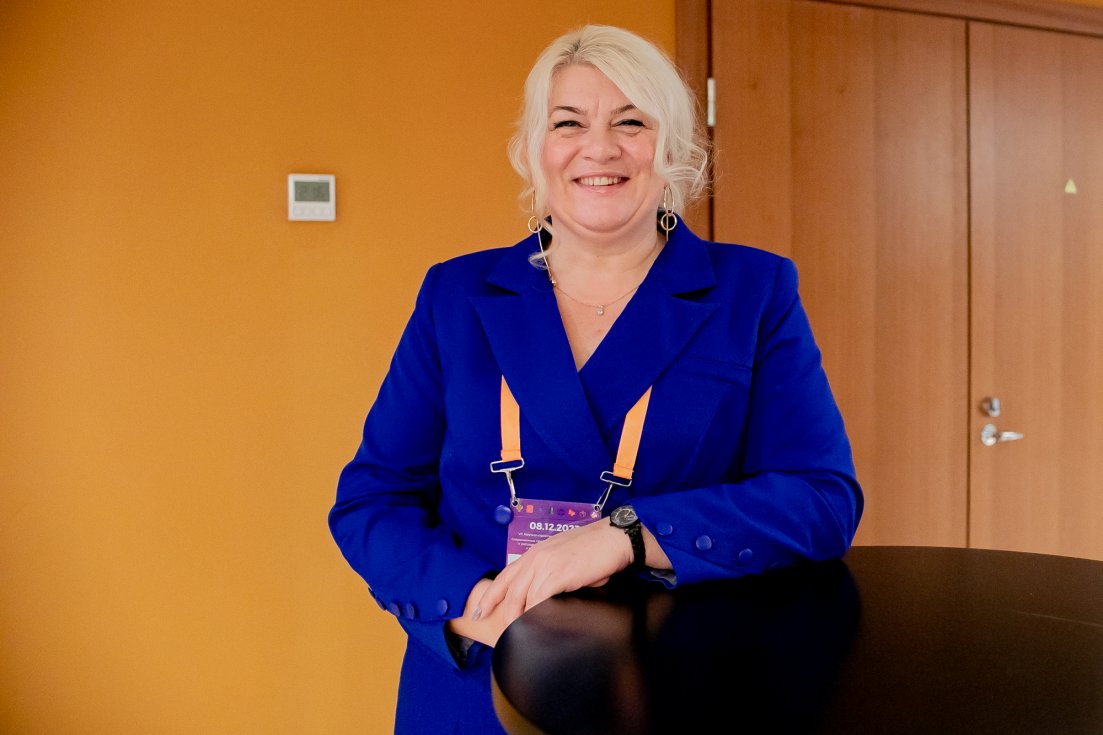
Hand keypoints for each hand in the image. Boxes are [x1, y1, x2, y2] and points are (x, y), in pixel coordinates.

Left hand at [473, 519, 633, 628]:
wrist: (616, 538)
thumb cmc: (596, 550)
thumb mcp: (566, 559)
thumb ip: (552, 574)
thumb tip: (548, 599)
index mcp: (537, 552)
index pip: (506, 575)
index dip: (491, 594)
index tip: (480, 610)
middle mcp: (536, 557)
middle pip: (508, 588)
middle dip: (496, 610)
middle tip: (491, 628)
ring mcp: (546, 565)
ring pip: (520, 596)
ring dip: (516, 618)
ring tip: (515, 634)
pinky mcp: (558, 574)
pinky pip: (538, 599)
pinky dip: (533, 614)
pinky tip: (533, 626)